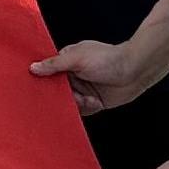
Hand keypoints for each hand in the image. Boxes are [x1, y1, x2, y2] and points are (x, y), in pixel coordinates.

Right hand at [32, 36, 152, 116]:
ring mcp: (84, 89)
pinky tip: (96, 101)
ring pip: (69, 103)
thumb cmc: (109, 58)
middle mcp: (74, 76)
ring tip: (89, 98)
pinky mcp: (93, 101)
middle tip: (71, 96)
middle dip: (63, 97)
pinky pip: (82, 111)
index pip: (48, 74)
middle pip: (57, 92)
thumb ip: (54, 64)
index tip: (42, 90)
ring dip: (78, 103)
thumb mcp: (77, 58)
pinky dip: (88, 108)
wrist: (136, 70)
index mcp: (67, 61)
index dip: (44, 83)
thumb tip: (33, 68)